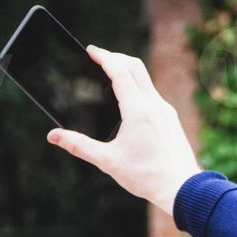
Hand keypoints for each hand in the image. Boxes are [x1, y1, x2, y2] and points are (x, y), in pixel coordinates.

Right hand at [47, 45, 200, 213]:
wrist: (182, 187)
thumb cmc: (145, 175)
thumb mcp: (107, 161)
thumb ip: (79, 146)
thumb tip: (53, 136)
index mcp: (137, 110)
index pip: (119, 72)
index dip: (104, 57)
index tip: (91, 50)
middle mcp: (154, 104)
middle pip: (135, 67)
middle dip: (115, 57)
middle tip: (98, 57)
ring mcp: (165, 110)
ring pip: (145, 79)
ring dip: (127, 71)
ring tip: (110, 75)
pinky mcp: (170, 118)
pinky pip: (152, 93)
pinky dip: (137, 86)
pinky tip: (129, 100)